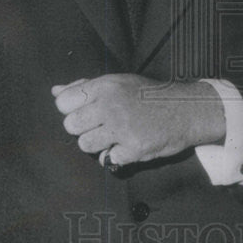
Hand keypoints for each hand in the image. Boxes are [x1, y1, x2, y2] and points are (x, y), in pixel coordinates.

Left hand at [53, 76, 225, 166]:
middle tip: (102, 126)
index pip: (63, 102)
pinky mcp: (134, 148)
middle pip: (71, 125)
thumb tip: (55, 90)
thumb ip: (86, 86)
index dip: (72, 109)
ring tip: (114, 136)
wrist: (186, 110)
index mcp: (106, 86)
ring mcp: (122, 127)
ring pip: (85, 145)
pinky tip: (128, 145)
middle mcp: (111, 105)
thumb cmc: (149, 96)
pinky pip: (108, 159)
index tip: (87, 111)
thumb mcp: (119, 82)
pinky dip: (117, 156)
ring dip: (98, 144)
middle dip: (83, 128)